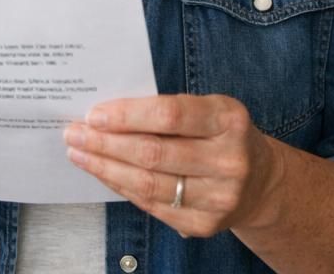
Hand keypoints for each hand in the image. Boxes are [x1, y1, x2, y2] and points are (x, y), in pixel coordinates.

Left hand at [64, 94, 285, 237]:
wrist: (260, 182)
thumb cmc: (222, 135)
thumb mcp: (210, 110)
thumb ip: (168, 111)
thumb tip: (106, 115)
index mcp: (229, 120)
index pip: (170, 115)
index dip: (127, 115)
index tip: (94, 114)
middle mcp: (229, 160)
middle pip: (153, 153)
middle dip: (105, 143)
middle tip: (74, 133)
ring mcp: (219, 197)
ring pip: (147, 184)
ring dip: (105, 168)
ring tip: (79, 154)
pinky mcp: (205, 224)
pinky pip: (151, 205)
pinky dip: (122, 188)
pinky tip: (104, 174)